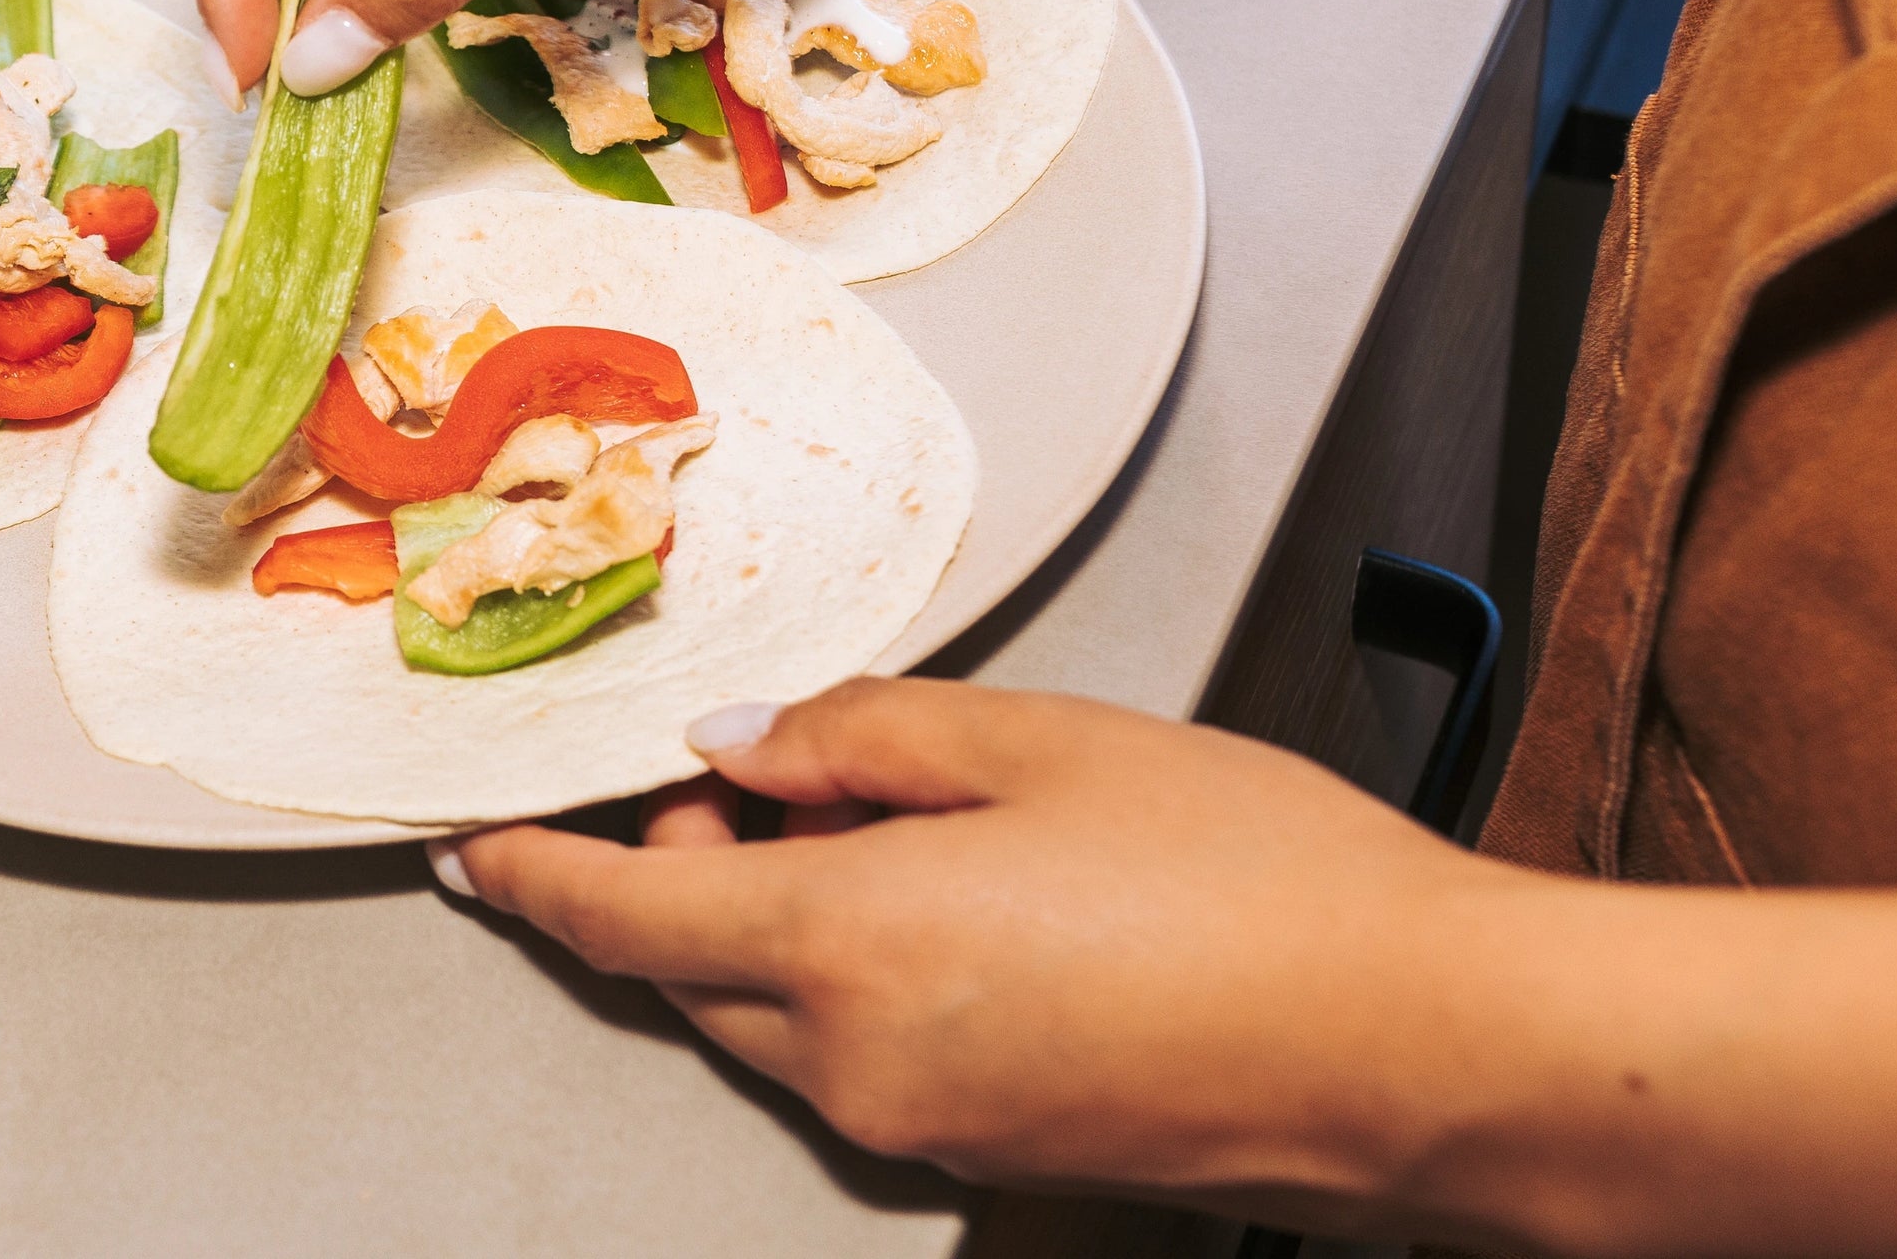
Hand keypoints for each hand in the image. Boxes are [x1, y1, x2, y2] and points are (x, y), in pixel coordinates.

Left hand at [445, 678, 1507, 1231]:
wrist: (1424, 1048)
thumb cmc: (1263, 880)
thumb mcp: (1047, 740)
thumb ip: (861, 737)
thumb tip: (740, 747)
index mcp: (848, 942)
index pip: (620, 917)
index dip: (532, 877)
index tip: (472, 848)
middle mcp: (858, 1062)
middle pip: (690, 969)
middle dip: (680, 870)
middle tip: (749, 771)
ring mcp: (922, 1129)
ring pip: (776, 1016)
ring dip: (775, 924)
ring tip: (884, 820)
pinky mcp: (986, 1159)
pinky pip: (861, 1059)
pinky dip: (854, 980)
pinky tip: (953, 904)